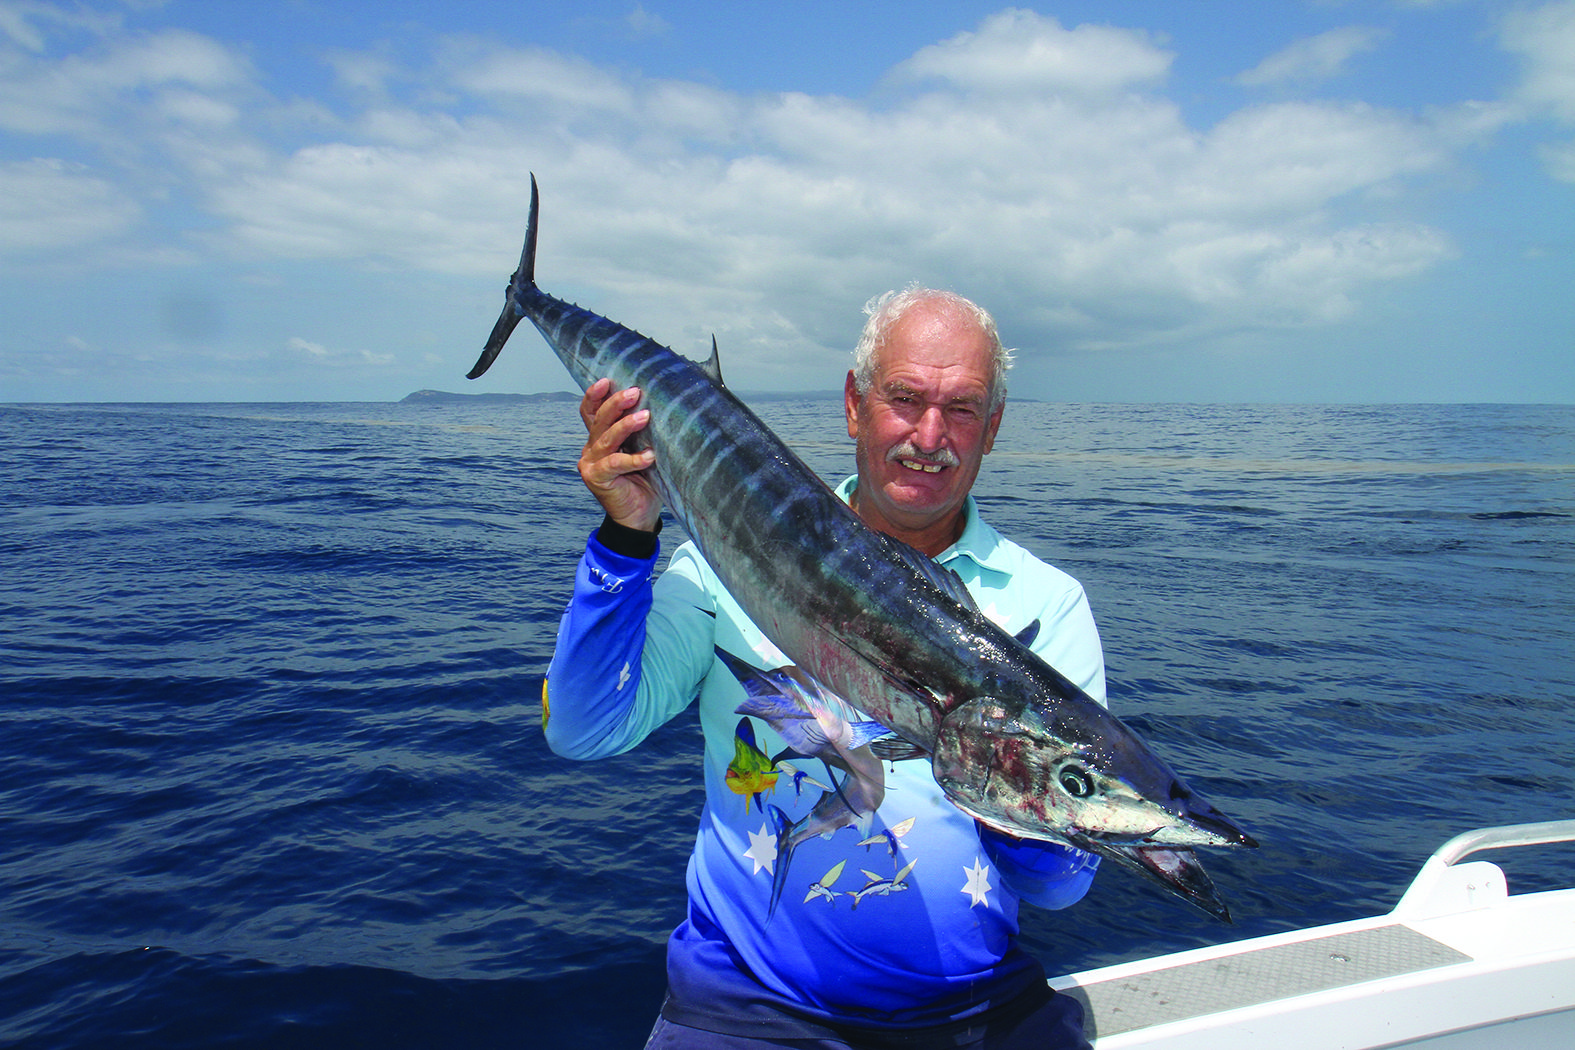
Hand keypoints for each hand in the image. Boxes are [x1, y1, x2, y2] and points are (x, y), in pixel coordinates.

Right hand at [578, 377, 661, 531]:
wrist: (638, 517)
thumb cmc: (644, 481)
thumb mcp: (641, 451)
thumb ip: (639, 433)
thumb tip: (658, 404)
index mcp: (598, 439)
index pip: (590, 412)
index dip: (595, 395)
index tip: (607, 380)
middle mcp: (590, 449)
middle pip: (599, 420)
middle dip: (616, 403)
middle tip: (634, 392)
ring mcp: (590, 464)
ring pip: (606, 438)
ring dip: (625, 426)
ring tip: (644, 416)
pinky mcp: (597, 479)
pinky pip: (615, 463)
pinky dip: (633, 459)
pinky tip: (649, 456)